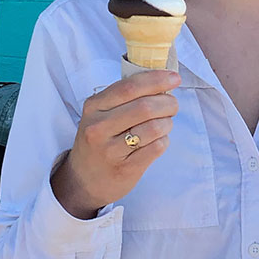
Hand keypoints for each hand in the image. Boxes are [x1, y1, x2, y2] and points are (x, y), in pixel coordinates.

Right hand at [51, 70, 179, 218]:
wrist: (84, 180)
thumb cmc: (99, 141)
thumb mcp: (100, 114)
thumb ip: (124, 97)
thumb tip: (162, 80)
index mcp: (93, 107)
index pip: (129, 87)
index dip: (156, 80)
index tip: (174, 78)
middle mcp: (98, 127)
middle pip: (144, 107)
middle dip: (167, 103)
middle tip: (173, 105)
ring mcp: (111, 150)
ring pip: (154, 128)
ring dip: (167, 123)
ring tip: (165, 124)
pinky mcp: (125, 168)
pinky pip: (156, 148)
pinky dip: (164, 140)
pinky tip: (158, 140)